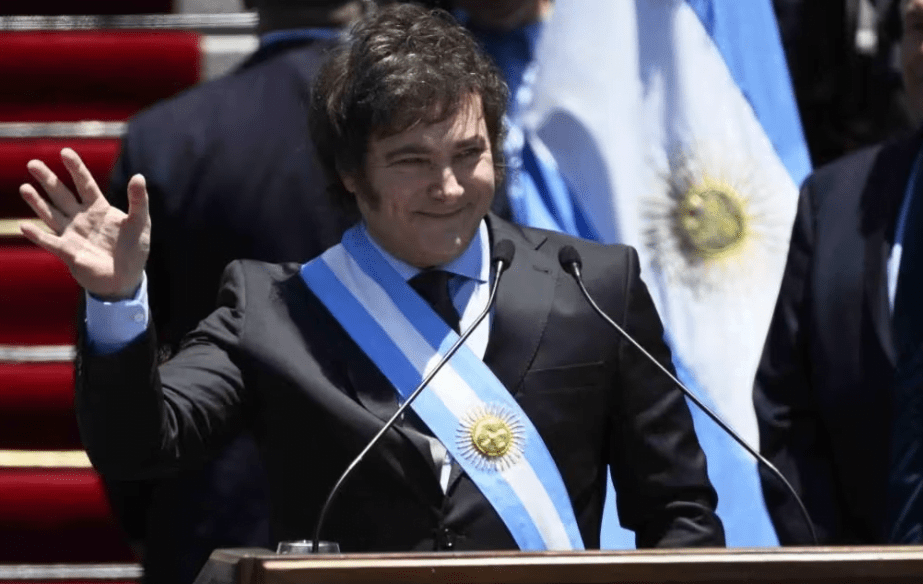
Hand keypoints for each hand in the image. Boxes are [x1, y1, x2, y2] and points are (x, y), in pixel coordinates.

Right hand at [19, 148, 150, 299]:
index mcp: (99, 208)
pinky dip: (37, 235)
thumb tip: (139, 176)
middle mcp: (82, 218)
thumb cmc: (134, 249)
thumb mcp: (140, 223)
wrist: (126, 278)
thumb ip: (139, 201)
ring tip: (24, 187)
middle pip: (62, 195)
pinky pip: (50, 242)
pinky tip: (24, 225)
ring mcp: (72, 234)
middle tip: (32, 163)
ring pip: (51, 214)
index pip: (85, 184)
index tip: (66, 152)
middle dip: (48, 179)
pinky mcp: (68, 252)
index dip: (76, 168)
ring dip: (37, 202)